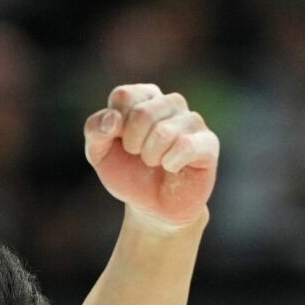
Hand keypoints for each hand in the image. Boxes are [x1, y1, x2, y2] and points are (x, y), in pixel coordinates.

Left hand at [83, 84, 218, 228]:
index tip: (120, 142)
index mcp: (144, 97)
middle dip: (132, 144)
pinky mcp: (208, 143)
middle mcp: (171, 103)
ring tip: (155, 163)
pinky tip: (172, 167)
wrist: (153, 207)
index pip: (124, 96)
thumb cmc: (128, 173)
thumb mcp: (99, 153)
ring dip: (150, 156)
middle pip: (142, 113)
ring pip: (163, 132)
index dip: (114, 126)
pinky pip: (186, 145)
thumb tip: (113, 119)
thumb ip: (95, 130)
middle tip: (139, 156)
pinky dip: (170, 163)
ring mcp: (192, 121)